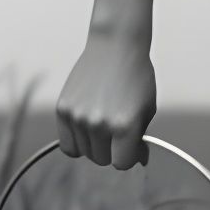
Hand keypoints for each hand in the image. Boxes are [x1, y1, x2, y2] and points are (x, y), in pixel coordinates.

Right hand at [56, 29, 157, 167]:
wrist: (115, 46)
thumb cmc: (136, 77)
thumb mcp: (147, 109)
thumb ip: (140, 138)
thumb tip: (137, 160)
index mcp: (125, 126)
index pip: (122, 163)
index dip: (128, 156)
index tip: (131, 145)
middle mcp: (99, 124)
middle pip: (102, 159)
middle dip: (112, 150)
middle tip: (116, 131)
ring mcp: (78, 117)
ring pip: (85, 152)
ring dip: (95, 144)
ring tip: (103, 122)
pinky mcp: (62, 109)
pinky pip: (67, 145)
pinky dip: (77, 142)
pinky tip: (86, 129)